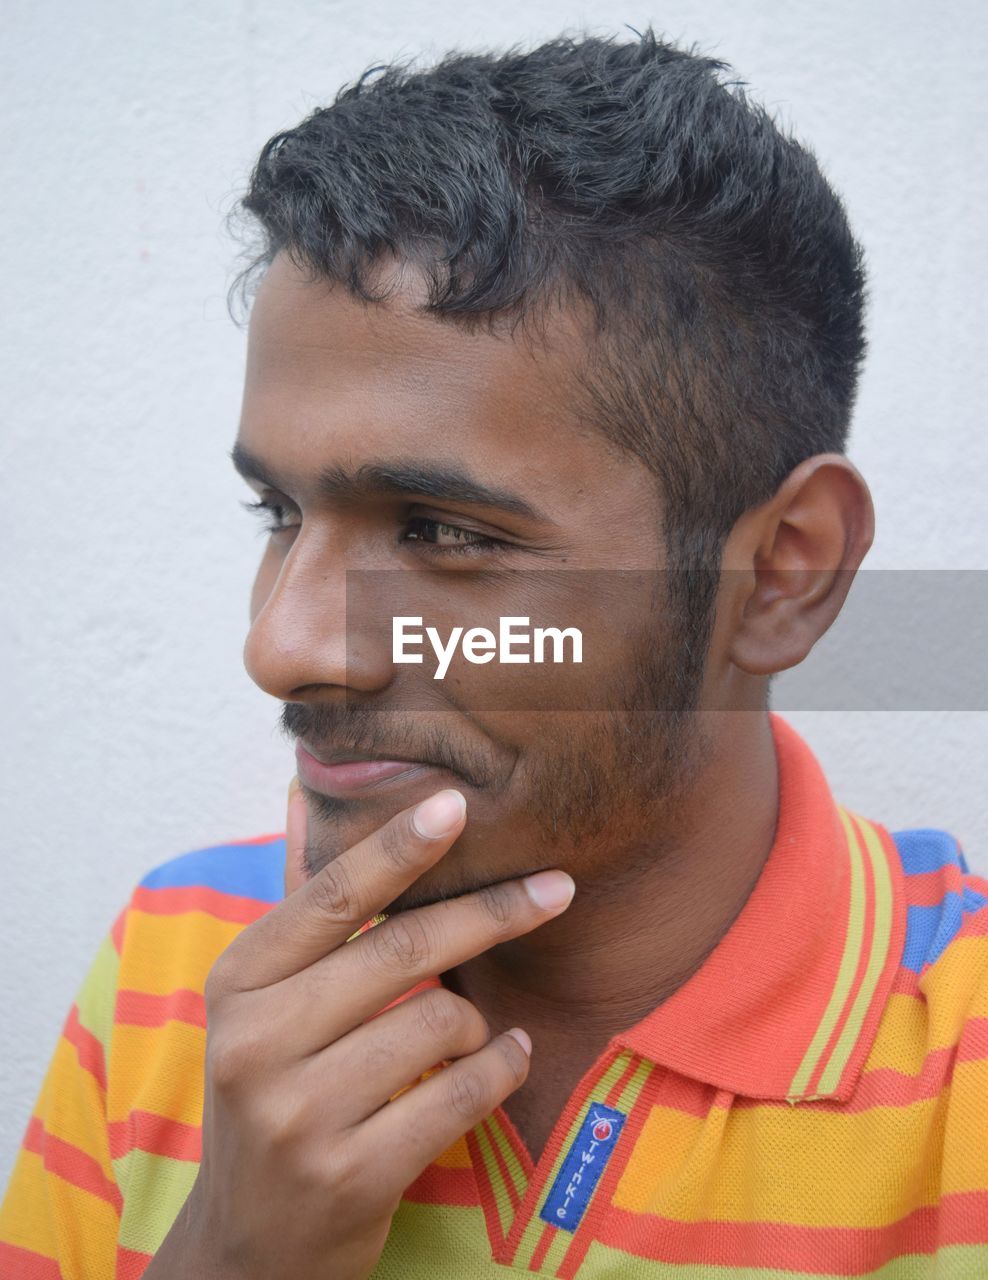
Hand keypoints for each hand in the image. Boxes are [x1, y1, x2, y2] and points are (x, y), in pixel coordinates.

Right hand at [145, 779, 574, 1279]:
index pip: (332, 896)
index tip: (457, 805)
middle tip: (557, 888)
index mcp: (238, 983)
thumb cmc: (277, 1098)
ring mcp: (299, 1115)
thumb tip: (326, 810)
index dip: (399, 846)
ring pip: (441, 1021)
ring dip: (478, 1021)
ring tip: (469, 1035)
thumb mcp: (264, 1011)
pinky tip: (509, 1057)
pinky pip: (462, 1093)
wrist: (249, 1246)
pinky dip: (503, 1067)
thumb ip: (308, 927)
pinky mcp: (350, 1175)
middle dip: (493, 912)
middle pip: (403, 948)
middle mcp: (256, 1042)